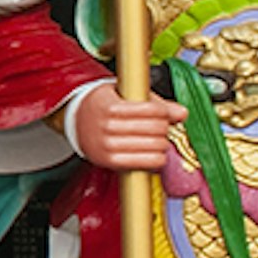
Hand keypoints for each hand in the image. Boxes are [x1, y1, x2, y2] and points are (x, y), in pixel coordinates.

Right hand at [67, 86, 181, 172]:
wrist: (76, 121)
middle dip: (164, 127)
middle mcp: (107, 126)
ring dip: (162, 143)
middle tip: (161, 126)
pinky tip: (154, 153)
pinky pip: (145, 162)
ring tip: (157, 140)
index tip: (162, 113)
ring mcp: (107, 145)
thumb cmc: (103, 105)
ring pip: (154, 146)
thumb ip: (155, 103)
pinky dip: (156, 159)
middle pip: (156, 128)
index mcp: (111, 107)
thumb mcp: (124, 95)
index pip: (152, 110)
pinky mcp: (109, 161)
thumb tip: (182, 112)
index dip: (164, 112)